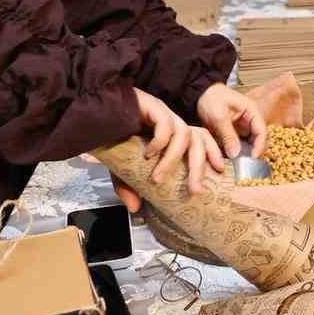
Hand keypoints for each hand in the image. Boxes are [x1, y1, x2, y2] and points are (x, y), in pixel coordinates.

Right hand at [114, 89, 225, 211]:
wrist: (95, 117)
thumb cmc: (112, 140)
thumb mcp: (122, 169)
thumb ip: (130, 187)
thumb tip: (135, 209)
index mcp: (172, 133)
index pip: (202, 139)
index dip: (213, 153)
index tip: (218, 171)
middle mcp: (171, 122)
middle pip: (198, 140)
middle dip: (199, 167)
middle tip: (194, 190)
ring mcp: (162, 113)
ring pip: (184, 133)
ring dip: (173, 159)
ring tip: (157, 178)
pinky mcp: (150, 105)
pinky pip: (165, 124)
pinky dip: (160, 141)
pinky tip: (149, 153)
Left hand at [196, 82, 268, 159]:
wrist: (200, 94)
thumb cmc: (211, 98)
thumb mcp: (219, 116)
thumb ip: (228, 135)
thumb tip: (235, 154)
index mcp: (252, 111)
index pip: (262, 131)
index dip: (260, 146)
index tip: (253, 158)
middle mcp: (251, 120)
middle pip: (258, 140)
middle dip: (253, 152)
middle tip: (244, 165)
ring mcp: (243, 127)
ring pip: (249, 144)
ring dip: (244, 154)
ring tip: (236, 163)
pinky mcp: (235, 132)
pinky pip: (239, 145)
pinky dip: (235, 152)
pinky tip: (229, 158)